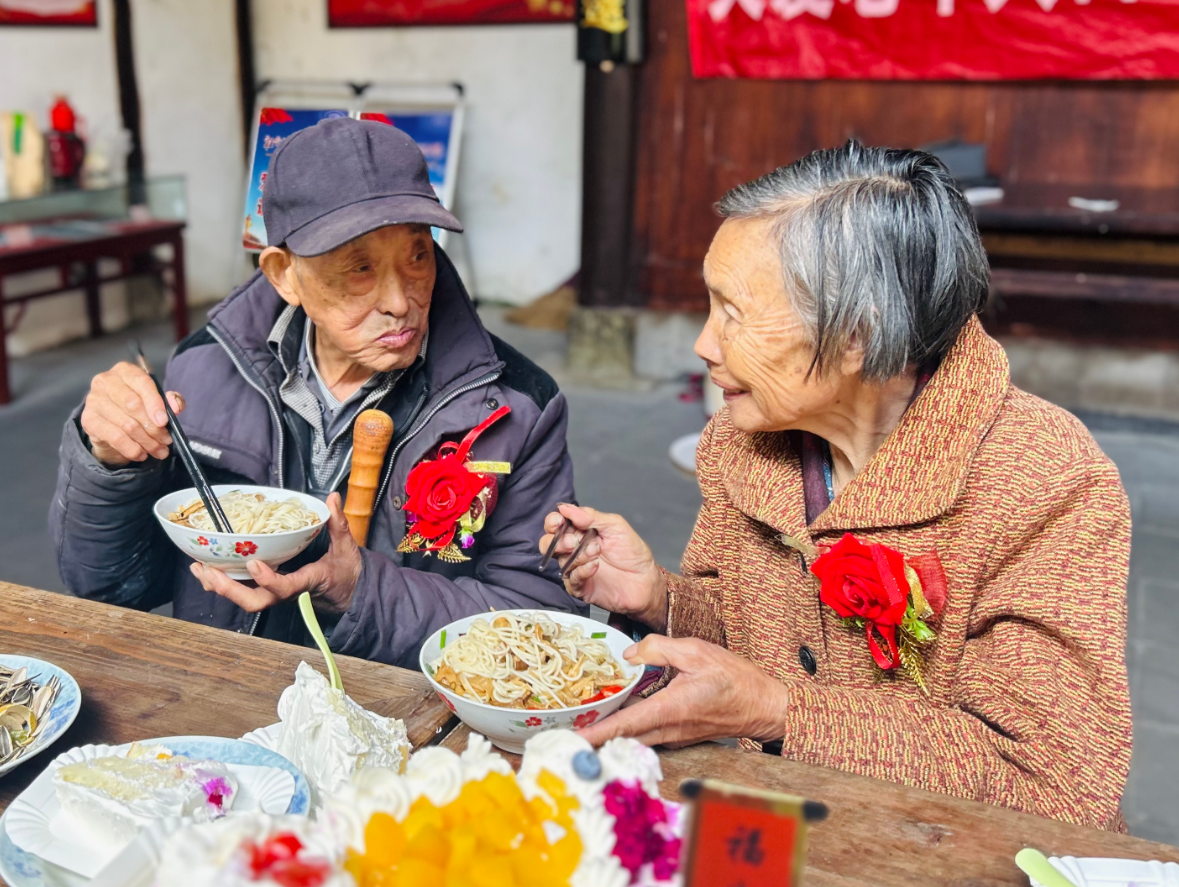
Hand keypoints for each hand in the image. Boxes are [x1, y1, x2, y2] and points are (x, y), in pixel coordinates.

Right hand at [80, 361, 183, 466]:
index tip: (164, 421)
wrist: (109, 426)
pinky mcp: (88, 420)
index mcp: (125, 371)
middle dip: (154, 427)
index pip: (142, 383)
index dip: (155, 403)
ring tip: (159, 450)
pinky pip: (115, 438)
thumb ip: (169, 400)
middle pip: (133, 405)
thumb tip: (176, 407)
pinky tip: (142, 454)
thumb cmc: (136, 408)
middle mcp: (106, 381)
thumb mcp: (155, 400)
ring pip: (127, 424)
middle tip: (166, 440)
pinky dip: (133, 449)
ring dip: (147, 441)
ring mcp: (94, 400)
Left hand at [190, 493, 361, 615]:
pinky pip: (244, 592)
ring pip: (244, 598)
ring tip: (199, 567)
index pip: (285, 587)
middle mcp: (287, 593)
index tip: (254, 562)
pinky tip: (209, 569)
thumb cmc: (346, 573)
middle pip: (255, 601)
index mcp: (307, 582)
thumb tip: (332, 498)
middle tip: (209, 570)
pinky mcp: (269, 591)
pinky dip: (224, 582)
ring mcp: (276, 594)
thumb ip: (339, 523)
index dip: (268, 579)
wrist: (348, 594)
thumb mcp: (347, 547)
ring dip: (220, 586)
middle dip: (229, 589)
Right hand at [539, 503, 667, 630]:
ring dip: (577, 556)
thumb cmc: (633, 552)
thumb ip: (591, 516)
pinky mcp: (580, 587)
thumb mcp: (615, 526)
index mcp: (580, 532)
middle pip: (549, 543)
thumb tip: (565, 507)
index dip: (553, 522)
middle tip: (574, 542)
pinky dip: (581, 571)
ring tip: (595, 553)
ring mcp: (576, 568)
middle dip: (558, 541)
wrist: (645, 580)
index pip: (556, 524)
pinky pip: (571, 579)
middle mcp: (575, 549)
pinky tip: (595, 566)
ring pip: (561, 561)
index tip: (558, 521)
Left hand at [578, 635, 789, 747]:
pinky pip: (646, 732)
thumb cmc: (736, 679)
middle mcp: (668, 730)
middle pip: (622, 736)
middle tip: (564, 727)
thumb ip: (659, 648)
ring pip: (633, 736)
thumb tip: (631, 653)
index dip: (596, 733)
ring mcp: (673, 736)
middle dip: (593, 734)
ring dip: (609, 730)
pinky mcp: (678, 734)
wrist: (764, 706)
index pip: (624, 725)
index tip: (572, 739)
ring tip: (583, 718)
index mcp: (670, 709)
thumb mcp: (697, 651)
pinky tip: (618, 709)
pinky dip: (628, 725)